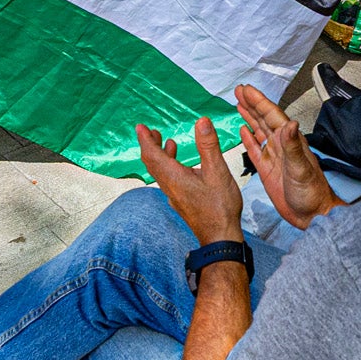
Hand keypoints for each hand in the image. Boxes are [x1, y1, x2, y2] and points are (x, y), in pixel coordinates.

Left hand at [138, 117, 246, 244]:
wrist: (219, 238)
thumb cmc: (220, 207)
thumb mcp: (218, 172)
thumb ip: (208, 146)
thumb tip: (201, 121)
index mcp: (175, 177)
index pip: (152, 155)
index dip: (145, 139)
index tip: (140, 127)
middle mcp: (170, 187)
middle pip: (152, 163)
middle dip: (149, 145)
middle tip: (149, 131)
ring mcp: (174, 195)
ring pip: (160, 172)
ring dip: (160, 155)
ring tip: (166, 141)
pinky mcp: (181, 201)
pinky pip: (168, 180)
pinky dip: (169, 166)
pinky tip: (181, 164)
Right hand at [234, 84, 340, 229]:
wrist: (311, 214)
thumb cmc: (312, 193)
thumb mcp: (301, 169)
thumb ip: (293, 146)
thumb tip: (290, 123)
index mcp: (289, 142)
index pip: (272, 116)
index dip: (259, 102)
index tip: (247, 90)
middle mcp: (281, 146)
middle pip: (263, 119)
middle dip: (251, 104)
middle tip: (239, 90)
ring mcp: (274, 157)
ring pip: (258, 131)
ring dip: (249, 117)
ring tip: (239, 104)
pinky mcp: (267, 170)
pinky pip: (255, 150)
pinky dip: (248, 139)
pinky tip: (243, 130)